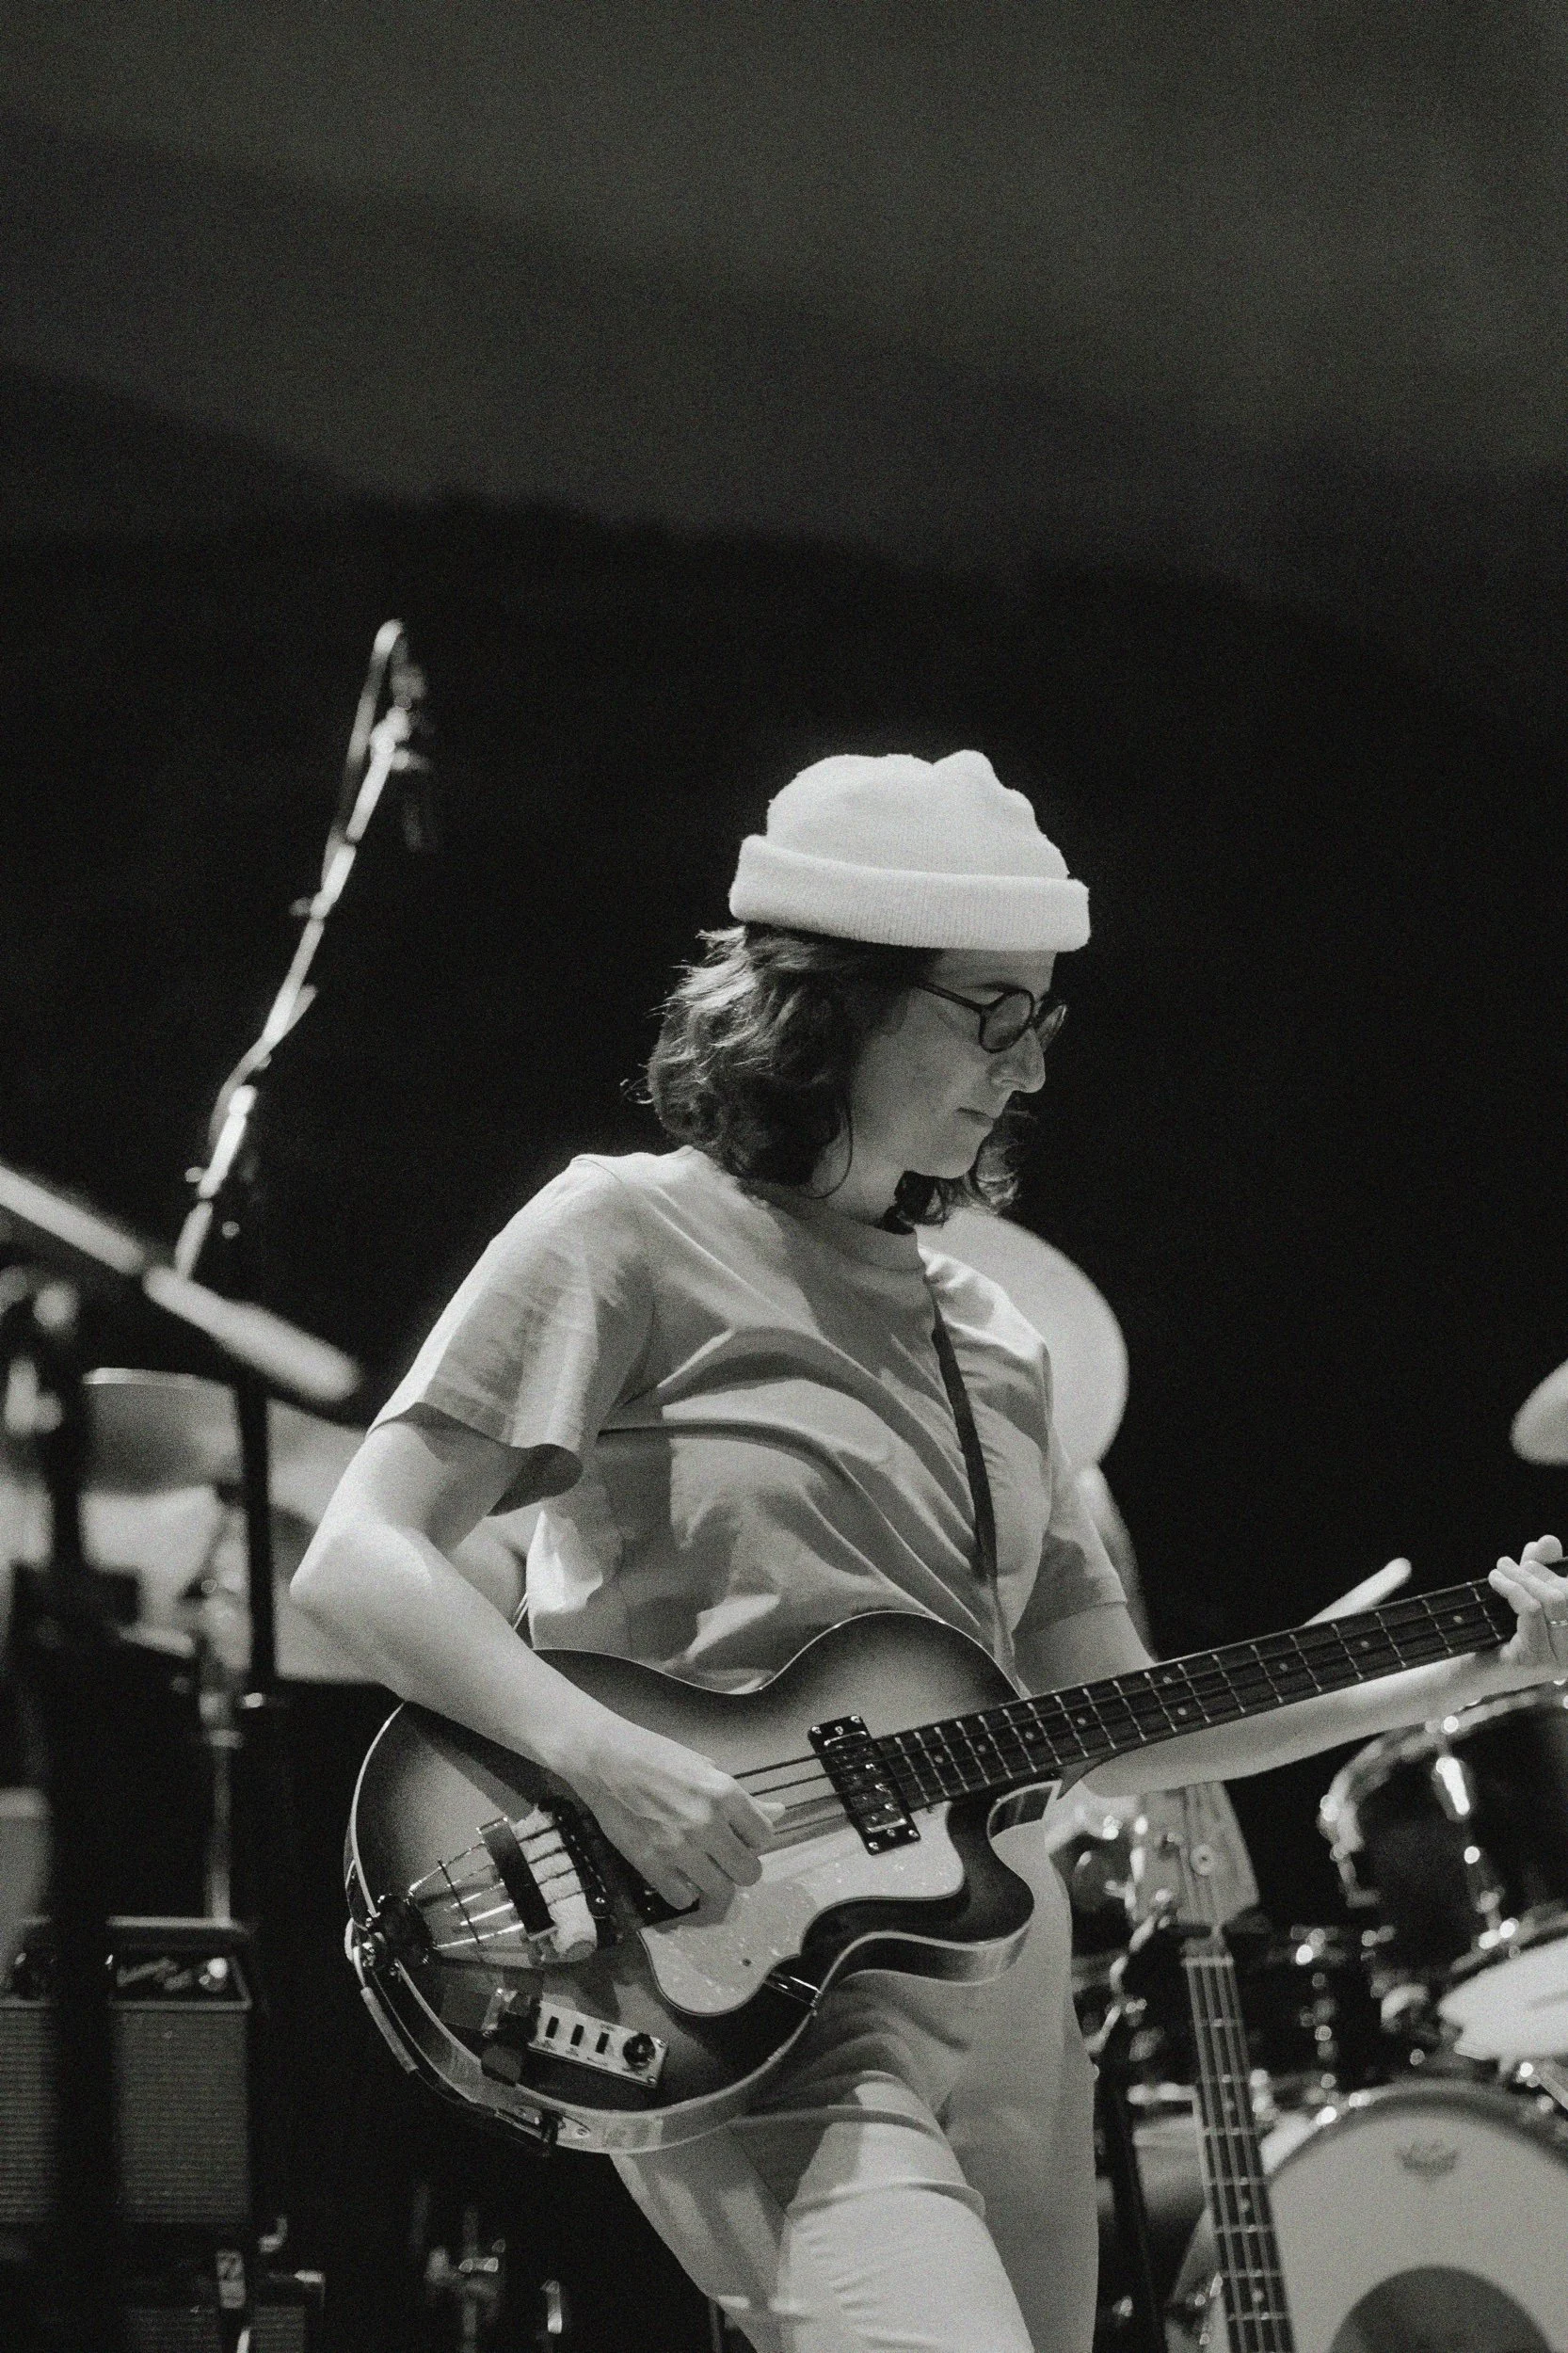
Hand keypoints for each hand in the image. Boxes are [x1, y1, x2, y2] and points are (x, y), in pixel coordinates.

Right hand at [566, 1715, 781, 1911]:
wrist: (605, 1759)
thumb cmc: (657, 1755)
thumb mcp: (706, 1768)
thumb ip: (743, 1798)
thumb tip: (779, 1813)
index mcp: (725, 1793)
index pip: (764, 1836)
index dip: (754, 1838)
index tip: (740, 1835)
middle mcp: (707, 1823)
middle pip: (748, 1872)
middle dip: (740, 1868)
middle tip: (725, 1859)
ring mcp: (679, 1847)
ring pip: (720, 1891)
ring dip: (715, 1884)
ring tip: (704, 1871)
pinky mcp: (651, 1864)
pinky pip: (682, 1898)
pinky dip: (683, 1893)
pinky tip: (678, 1877)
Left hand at [1489, 1534, 1567, 1678]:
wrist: (1461, 1672)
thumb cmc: (1492, 1634)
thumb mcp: (1520, 1597)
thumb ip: (1537, 1570)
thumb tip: (1548, 1541)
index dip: (1560, 1571)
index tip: (1532, 1557)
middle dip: (1538, 1572)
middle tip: (1507, 1564)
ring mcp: (1558, 1661)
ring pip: (1553, 1601)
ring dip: (1523, 1578)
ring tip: (1499, 1570)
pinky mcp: (1536, 1661)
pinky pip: (1532, 1611)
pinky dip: (1513, 1589)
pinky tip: (1494, 1581)